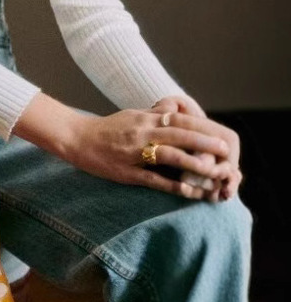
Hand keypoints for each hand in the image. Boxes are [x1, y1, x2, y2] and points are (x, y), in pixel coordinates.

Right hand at [64, 107, 237, 200]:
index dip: (201, 129)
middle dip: (204, 144)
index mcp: (143, 119)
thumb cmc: (106, 128)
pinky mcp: (126, 171)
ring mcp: (133, 152)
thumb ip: (153, 114)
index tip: (220, 137)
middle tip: (225, 152)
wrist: (75, 138)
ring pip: (169, 155)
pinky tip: (189, 191)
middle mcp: (140, 132)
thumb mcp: (130, 115)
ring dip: (194, 164)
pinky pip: (153, 179)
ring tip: (214, 172)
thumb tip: (176, 109)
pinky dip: (173, 185)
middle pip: (178, 135)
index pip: (178, 121)